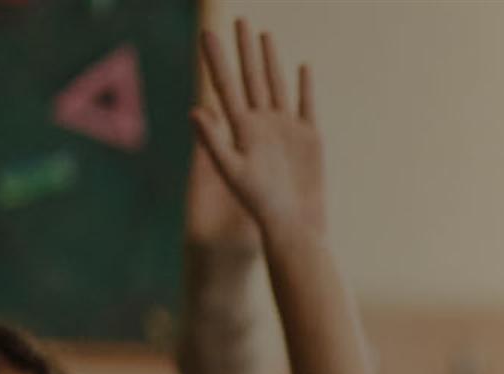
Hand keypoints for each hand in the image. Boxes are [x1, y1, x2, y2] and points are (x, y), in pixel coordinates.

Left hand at [191, 19, 325, 238]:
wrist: (294, 223)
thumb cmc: (260, 204)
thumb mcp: (233, 171)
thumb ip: (213, 141)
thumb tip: (195, 109)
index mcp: (240, 127)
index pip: (224, 84)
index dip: (215, 58)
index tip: (206, 32)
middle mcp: (261, 123)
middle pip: (250, 77)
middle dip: (243, 48)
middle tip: (238, 19)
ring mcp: (285, 128)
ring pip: (276, 84)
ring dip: (269, 59)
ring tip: (264, 34)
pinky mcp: (309, 137)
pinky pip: (306, 104)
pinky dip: (304, 85)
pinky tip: (302, 67)